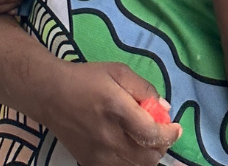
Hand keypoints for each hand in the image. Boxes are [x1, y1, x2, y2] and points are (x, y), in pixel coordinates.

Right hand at [38, 61, 182, 165]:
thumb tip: (164, 108)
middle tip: (163, 134)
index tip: (176, 128)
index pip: (150, 133)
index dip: (169, 134)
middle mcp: (108, 137)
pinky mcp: (89, 162)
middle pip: (146, 157)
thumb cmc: (87, 79)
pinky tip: (132, 149)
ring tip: (149, 142)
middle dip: (162, 147)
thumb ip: (144, 88)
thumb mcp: (118, 71)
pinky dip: (131, 164)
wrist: (51, 95)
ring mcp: (98, 154)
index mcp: (116, 109)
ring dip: (148, 157)